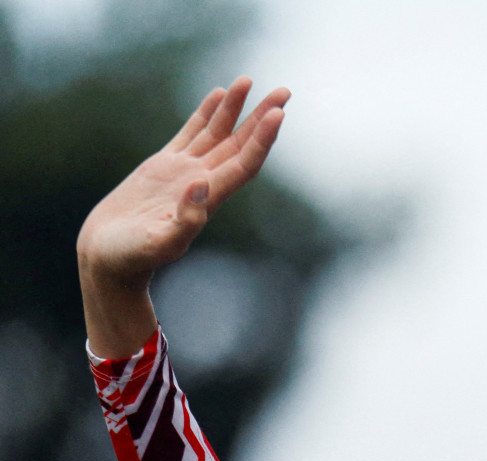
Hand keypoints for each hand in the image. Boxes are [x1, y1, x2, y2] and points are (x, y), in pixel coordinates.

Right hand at [78, 77, 289, 356]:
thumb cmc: (131, 258)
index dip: (262, 139)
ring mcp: (184, 173)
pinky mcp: (163, 168)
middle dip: (262, 118)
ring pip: (217, 135)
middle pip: (240, 145)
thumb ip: (183, 221)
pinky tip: (218, 96)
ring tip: (249, 81)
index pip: (243, 163)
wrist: (108, 259)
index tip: (279, 114)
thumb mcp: (158, 244)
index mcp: (208, 200)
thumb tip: (202, 186)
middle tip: (284, 91)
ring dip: (236, 110)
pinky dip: (206, 115)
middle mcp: (203, 183)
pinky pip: (191, 134)